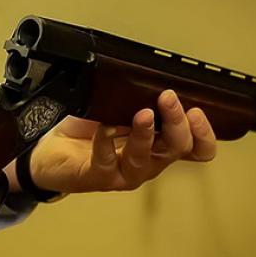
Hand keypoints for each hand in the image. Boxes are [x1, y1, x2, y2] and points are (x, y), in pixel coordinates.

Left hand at [10, 90, 216, 193]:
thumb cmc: (87, 131)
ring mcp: (123, 173)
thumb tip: (149, 80)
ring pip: (146, 160)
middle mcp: (146, 163)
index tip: (197, 111)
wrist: (50, 153)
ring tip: (143, 114)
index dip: (204, 135)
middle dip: (177, 124)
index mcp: (158, 146)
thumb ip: (136, 100)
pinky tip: (105, 125)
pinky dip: (106, 140)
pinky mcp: (97, 176)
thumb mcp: (118, 109)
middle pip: (176, 150)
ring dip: (146, 134)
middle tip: (169, 99)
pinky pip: (106, 161)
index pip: (196, 149)